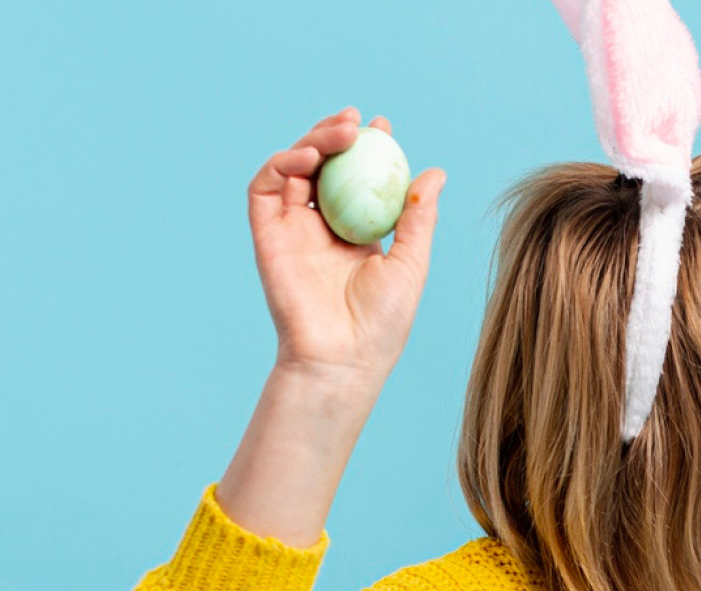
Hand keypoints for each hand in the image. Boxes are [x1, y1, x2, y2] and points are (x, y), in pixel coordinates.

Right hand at [248, 108, 445, 383]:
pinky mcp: (267, 237)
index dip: (367, 149)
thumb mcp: (411, 264)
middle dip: (337, 136)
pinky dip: (283, 164)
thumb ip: (418, 218)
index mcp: (355, 233)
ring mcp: (292, 231)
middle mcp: (321, 228)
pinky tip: (310, 157)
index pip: (357, 179)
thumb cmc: (382, 323)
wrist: (342, 359)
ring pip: (293, 169)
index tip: (383, 127)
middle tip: (359, 121)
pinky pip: (266, 189)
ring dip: (313, 141)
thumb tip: (435, 173)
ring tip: (342, 134)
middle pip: (323, 167)